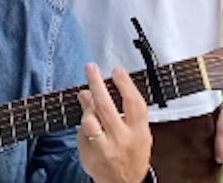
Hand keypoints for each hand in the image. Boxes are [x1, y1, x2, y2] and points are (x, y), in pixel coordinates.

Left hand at [77, 63, 151, 182]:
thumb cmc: (132, 154)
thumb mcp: (140, 134)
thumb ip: (128, 113)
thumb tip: (109, 88)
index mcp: (139, 132)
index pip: (133, 103)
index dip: (125, 84)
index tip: (116, 70)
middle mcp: (122, 140)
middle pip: (106, 106)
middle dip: (96, 83)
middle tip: (90, 68)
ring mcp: (105, 148)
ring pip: (89, 119)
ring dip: (86, 103)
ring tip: (85, 94)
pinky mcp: (90, 155)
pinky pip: (82, 132)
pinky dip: (83, 123)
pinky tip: (87, 122)